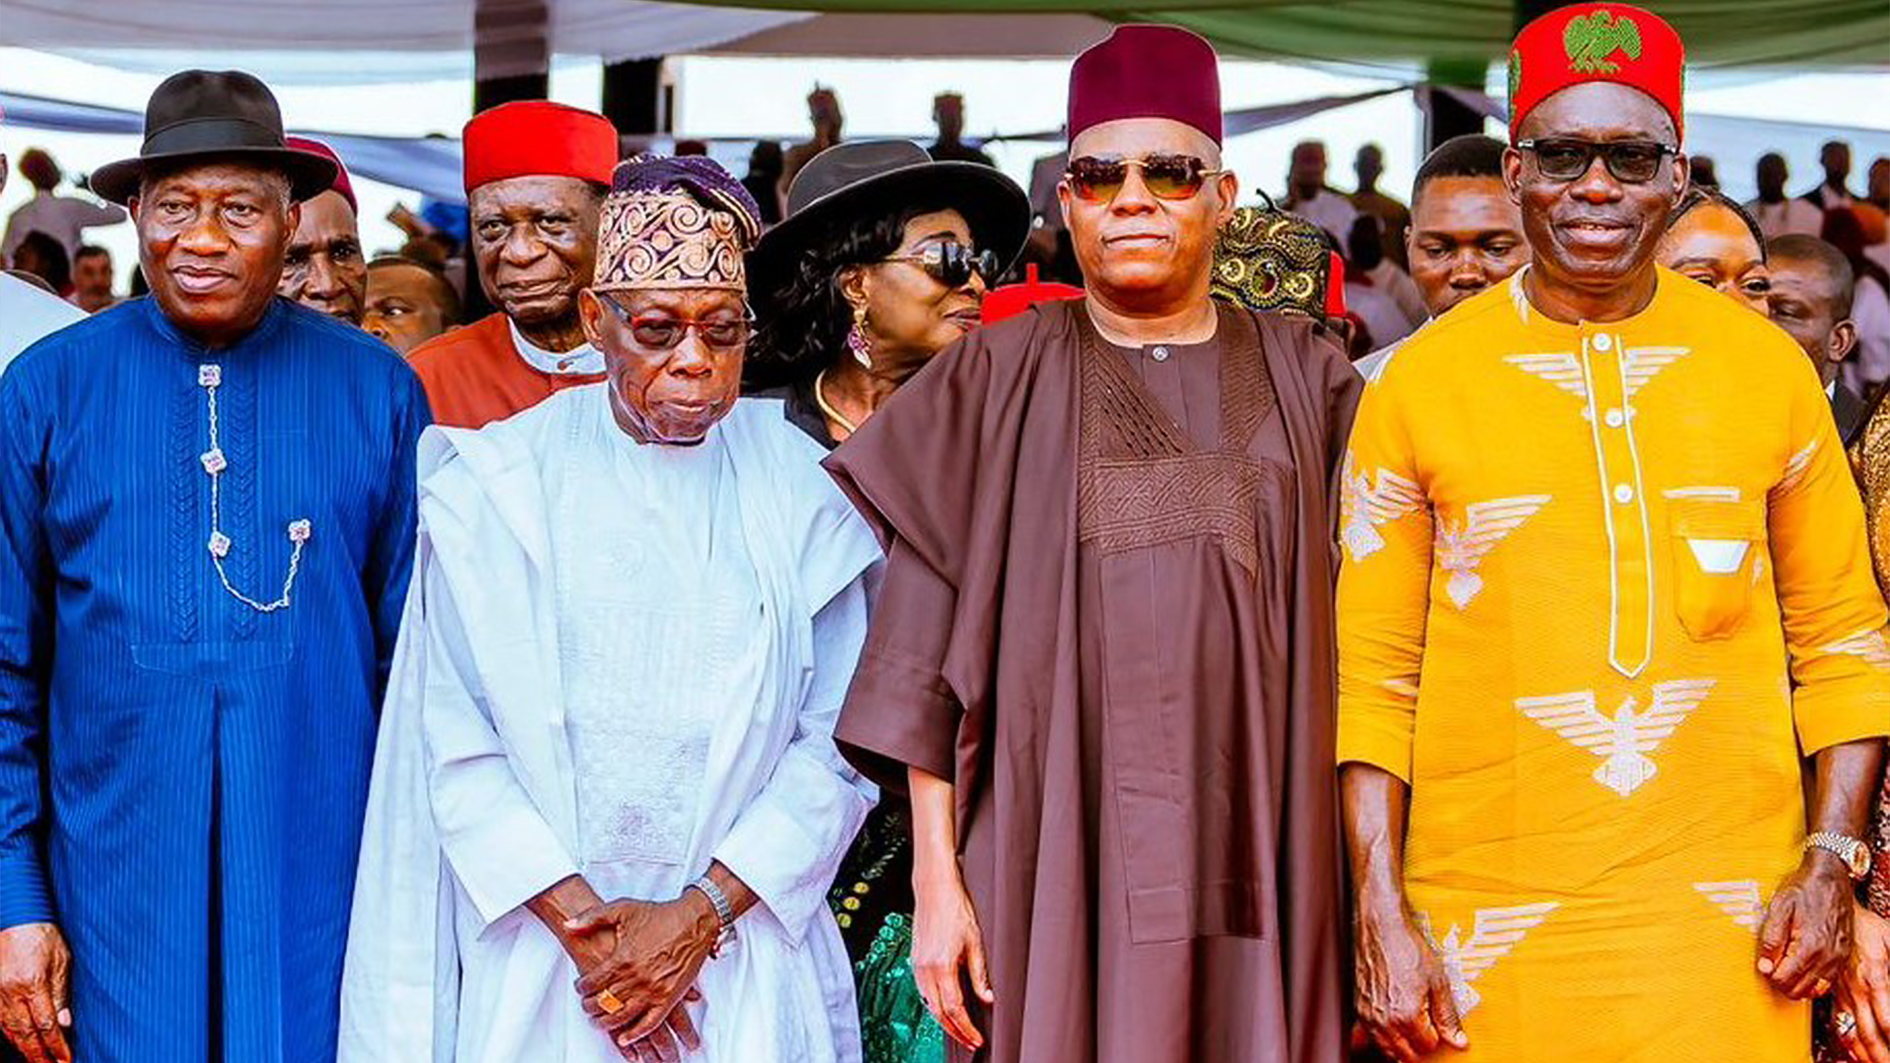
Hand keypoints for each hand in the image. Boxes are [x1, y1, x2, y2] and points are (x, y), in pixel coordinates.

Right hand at [0, 923, 70, 1062]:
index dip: (56, 1045)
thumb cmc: (43, 934)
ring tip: (37, 1061)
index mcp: (32, 984)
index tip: (66, 1058)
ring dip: (24, 1049)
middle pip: (24, 1034)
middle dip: (38, 1055)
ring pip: (9, 1031)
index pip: (46, 1025)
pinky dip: (10, 1035)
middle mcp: (10, 993)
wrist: (16, 916)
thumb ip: (61, 993)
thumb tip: (65, 1023)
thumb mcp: (62, 960)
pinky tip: (19, 1043)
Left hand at [569, 896, 717, 1046]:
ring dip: (605, 1023)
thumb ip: (591, 917)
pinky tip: (624, 1038)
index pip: (592, 983)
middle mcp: (636, 978)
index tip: (580, 987)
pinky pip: (649, 1024)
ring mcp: (653, 991)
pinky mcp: (669, 998)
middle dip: (589, 1007)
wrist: (694, 922)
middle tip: (586, 1006)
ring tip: (598, 1022)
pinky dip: (635, 1034)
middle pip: (603, 1002)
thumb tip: (568, 925)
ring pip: (621, 1017)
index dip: (581, 988)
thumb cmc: (660, 915)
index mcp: (622, 959)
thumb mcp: (622, 909)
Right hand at [910, 864, 992, 1050]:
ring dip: (944, 1021)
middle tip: (970, 1040)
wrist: (934, 888)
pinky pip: (923, 992)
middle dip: (955, 1031)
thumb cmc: (955, 908)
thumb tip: (987, 997)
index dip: (966, 1028)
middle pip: (938, 1013)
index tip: (977, 1039)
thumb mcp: (975, 942)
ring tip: (960, 1030)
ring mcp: (917, 965)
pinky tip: (945, 1007)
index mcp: (941, 966)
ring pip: (928, 1005)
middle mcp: (925, 969)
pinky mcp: (915, 961)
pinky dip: (934, 1005)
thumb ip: (980, 974)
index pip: (954, 1009)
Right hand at [1353, 897, 1467, 1061]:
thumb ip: (1448, 1017)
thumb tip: (1458, 1040)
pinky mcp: (1359, 1007)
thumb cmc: (1407, 947)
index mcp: (1407, 1016)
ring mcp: (1369, 1015)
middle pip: (1406, 1054)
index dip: (1439, 1038)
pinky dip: (1378, 1038)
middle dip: (1421, 1046)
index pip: (1428, 1047)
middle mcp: (1384, 1020)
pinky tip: (1388, 1029)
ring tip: (1412, 1033)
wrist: (1382, 927)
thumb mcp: (1439, 982)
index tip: (1441, 1026)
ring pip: (1386, 1049)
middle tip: (1430, 1031)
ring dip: (1401, 1047)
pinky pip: (1366, 1036)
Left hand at [1759, 852, 1853, 998]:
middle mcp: (1827, 956)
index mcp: (1809, 945)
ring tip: (1786, 965)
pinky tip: (1801, 968)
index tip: (1765, 963)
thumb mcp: (1779, 908)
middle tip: (1773, 964)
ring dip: (1796, 984)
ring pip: (1813, 990)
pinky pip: (1826, 982)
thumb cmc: (1803, 890)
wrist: (1830, 878)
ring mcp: (1837, 958)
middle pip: (1798, 989)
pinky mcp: (1842, 956)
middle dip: (1781, 981)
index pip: (1785, 980)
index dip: (1770, 974)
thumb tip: (1764, 967)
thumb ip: (1771, 939)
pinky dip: (1812, 981)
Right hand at [1836, 902, 1889, 1062]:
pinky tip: (1857, 1053)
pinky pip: (1838, 1023)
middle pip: (1870, 1035)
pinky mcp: (1831, 991)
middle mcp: (1855, 989)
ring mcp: (1841, 992)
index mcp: (1874, 976)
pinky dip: (1849, 1043)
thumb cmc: (1863, 922)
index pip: (1889, 1022)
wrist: (1828, 907)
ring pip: (1852, 1034)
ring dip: (1866, 1055)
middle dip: (1882, 1056)